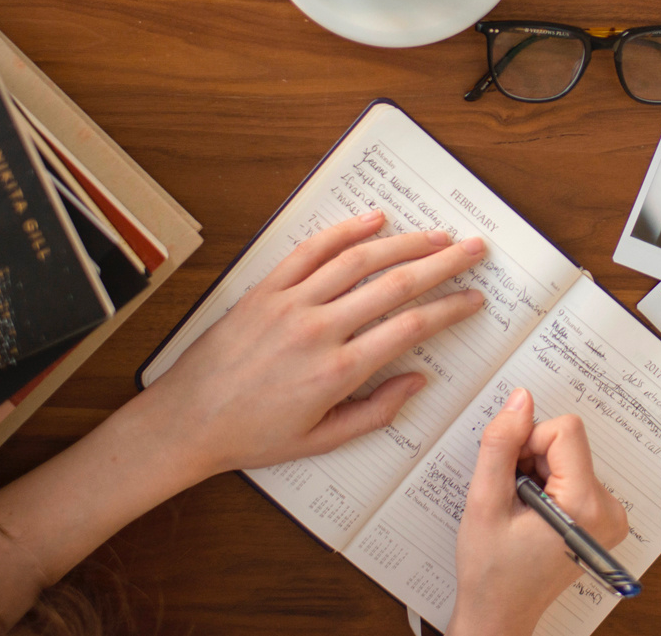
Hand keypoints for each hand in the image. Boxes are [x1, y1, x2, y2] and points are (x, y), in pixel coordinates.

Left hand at [141, 209, 485, 480]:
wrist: (187, 421)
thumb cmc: (253, 435)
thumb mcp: (322, 440)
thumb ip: (376, 412)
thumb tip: (418, 381)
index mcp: (337, 372)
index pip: (411, 327)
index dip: (450, 309)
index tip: (474, 299)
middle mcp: (318, 330)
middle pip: (395, 284)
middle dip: (443, 263)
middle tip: (474, 250)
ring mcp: (290, 304)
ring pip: (359, 260)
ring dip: (404, 242)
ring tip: (437, 234)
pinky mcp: (266, 290)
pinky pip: (310, 251)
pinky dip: (344, 231)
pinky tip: (374, 220)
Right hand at [451, 388, 628, 635]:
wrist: (500, 613)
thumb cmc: (491, 570)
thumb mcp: (484, 502)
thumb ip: (501, 445)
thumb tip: (521, 399)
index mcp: (586, 505)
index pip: (565, 431)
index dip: (528, 442)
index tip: (511, 475)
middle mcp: (609, 509)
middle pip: (567, 442)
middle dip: (531, 460)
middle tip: (512, 498)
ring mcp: (609, 515)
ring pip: (568, 455)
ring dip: (537, 472)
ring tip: (520, 511)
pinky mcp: (602, 516)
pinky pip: (573, 473)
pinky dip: (548, 484)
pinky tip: (532, 514)